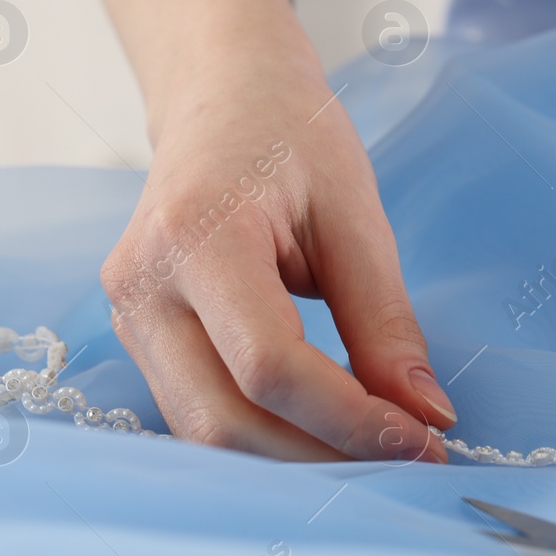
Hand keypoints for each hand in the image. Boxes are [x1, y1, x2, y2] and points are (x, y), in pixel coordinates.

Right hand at [101, 53, 453, 461]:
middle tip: (411, 460)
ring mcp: (128, 318)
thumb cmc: (292, 135)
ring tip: (377, 453)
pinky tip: (328, 433)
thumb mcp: (356, 215)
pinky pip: (198, 412)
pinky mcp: (139, 338)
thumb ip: (385, 322)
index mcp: (196, 238)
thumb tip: (426, 416)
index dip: (350, 420)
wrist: (221, 94)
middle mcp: (141, 288)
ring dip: (295, 460)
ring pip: (205, 432)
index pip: (269, 367)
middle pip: (225, 420)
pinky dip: (267, 438)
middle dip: (323, 459)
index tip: (427, 442)